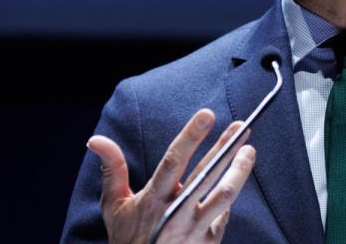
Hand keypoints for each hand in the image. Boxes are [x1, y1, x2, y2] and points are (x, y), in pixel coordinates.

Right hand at [87, 109, 255, 243]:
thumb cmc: (127, 239)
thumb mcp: (114, 206)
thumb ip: (113, 169)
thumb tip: (96, 139)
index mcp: (153, 200)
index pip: (173, 161)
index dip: (191, 136)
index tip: (207, 114)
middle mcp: (176, 213)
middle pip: (206, 175)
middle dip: (225, 148)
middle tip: (242, 127)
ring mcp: (195, 230)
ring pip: (224, 196)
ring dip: (239, 172)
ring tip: (249, 151)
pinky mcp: (209, 243)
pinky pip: (224, 216)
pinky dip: (229, 198)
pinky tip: (235, 181)